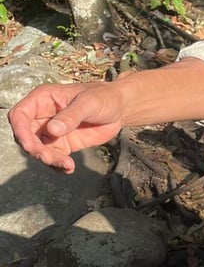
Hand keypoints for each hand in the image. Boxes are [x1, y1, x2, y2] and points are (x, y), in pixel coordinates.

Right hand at [8, 81, 124, 172]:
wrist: (119, 108)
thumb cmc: (103, 98)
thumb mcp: (89, 103)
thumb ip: (71, 116)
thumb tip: (52, 130)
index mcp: (43, 99)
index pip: (19, 115)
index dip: (20, 131)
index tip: (29, 146)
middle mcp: (42, 116)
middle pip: (27, 136)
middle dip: (36, 150)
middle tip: (51, 159)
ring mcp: (51, 131)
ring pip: (39, 149)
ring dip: (48, 160)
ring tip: (67, 165)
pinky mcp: (63, 144)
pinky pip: (54, 157)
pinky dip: (58, 165)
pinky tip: (68, 168)